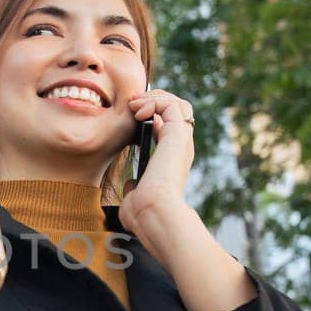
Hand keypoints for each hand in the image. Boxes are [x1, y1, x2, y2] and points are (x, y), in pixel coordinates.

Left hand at [118, 88, 194, 231]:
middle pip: (177, 110)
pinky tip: (137, 110)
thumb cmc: (143, 212)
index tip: (130, 114)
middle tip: (131, 103)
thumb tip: (132, 185)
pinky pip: (170, 105)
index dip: (150, 115)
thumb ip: (135, 188)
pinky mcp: (177, 135)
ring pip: (177, 103)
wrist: (153, 213)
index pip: (168, 127)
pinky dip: (153, 101)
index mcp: (172, 160)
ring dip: (153, 97)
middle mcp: (180, 147)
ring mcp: (181, 140)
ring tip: (134, 103)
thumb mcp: (136, 197)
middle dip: (153, 100)